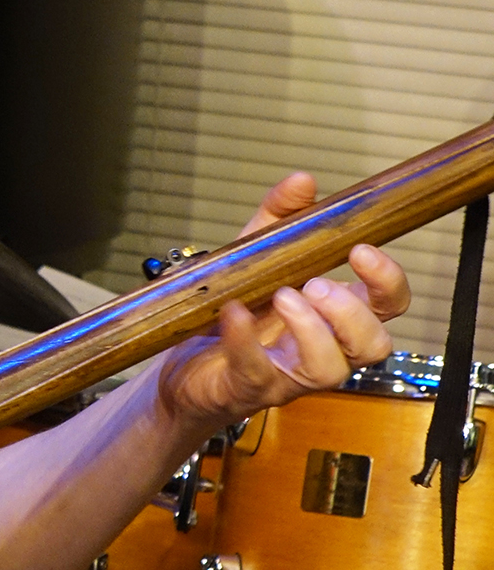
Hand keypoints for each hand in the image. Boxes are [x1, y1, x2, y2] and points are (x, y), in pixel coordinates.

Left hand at [155, 172, 410, 429]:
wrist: (181, 363)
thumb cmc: (232, 311)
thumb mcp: (255, 255)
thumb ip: (280, 219)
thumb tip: (303, 180)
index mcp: (334, 316)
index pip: (389, 305)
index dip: (388, 281)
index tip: (362, 250)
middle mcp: (322, 350)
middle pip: (374, 344)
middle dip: (352, 312)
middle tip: (315, 284)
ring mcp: (288, 376)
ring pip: (330, 369)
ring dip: (311, 329)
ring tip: (283, 296)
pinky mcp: (247, 389)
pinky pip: (256, 372)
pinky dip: (245, 340)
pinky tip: (234, 311)